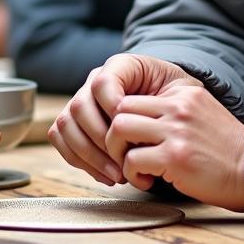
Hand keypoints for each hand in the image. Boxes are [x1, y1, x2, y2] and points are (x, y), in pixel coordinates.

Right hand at [48, 53, 201, 185]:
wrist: (171, 110)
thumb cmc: (178, 102)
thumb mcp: (183, 92)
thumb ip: (168, 96)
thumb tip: (138, 118)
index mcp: (121, 67)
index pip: (102, 82)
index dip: (112, 107)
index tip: (133, 130)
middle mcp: (94, 81)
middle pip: (79, 106)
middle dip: (100, 139)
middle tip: (123, 164)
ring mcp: (81, 100)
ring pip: (66, 124)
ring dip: (89, 155)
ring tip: (116, 176)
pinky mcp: (73, 122)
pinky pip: (60, 138)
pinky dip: (79, 160)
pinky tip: (104, 175)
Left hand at [106, 87, 243, 210]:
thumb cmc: (224, 150)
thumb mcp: (199, 114)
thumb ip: (171, 111)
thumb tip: (135, 118)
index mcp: (183, 93)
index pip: (133, 96)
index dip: (124, 119)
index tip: (130, 140)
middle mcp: (178, 106)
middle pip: (121, 109)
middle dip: (114, 135)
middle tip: (124, 154)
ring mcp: (176, 130)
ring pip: (120, 130)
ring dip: (119, 152)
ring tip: (134, 167)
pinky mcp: (175, 156)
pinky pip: (132, 160)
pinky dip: (133, 174)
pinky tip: (147, 181)